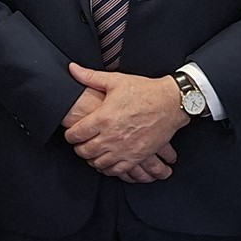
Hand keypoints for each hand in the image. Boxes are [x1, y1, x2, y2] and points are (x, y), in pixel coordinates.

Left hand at [64, 63, 188, 177]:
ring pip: (99, 163)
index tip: (70, 134)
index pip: (76, 134)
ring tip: (91, 153)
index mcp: (104, 118)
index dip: (69, 135)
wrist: (171, 103)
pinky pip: (118, 171)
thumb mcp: (115, 81)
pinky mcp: (137, 157)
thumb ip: (90, 76)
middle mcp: (112, 136)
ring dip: (92, 159)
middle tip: (78, 144)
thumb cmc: (144, 91)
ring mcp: (125, 149)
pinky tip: (106, 162)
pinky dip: (108, 169)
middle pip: (85, 151)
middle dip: (78, 148)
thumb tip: (72, 69)